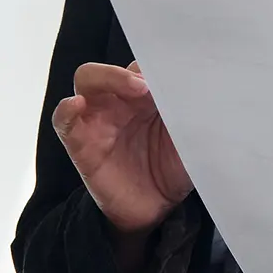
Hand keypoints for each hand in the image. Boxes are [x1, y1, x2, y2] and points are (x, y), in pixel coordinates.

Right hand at [51, 61, 192, 255]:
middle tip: (153, 84)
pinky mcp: (81, 143)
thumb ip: (193, 112)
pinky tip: (76, 105)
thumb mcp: (192, 137)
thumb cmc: (176, 166)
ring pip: (88, 80)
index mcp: (150, 94)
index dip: (158, 65)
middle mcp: (122, 100)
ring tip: (134, 90)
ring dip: (108, 77)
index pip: (146, 64)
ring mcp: (99, 118)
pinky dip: (67, 109)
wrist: (158, 208)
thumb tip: (207, 89)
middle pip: (115, 65)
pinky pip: (64, 120)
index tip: (177, 75)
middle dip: (132, 68)